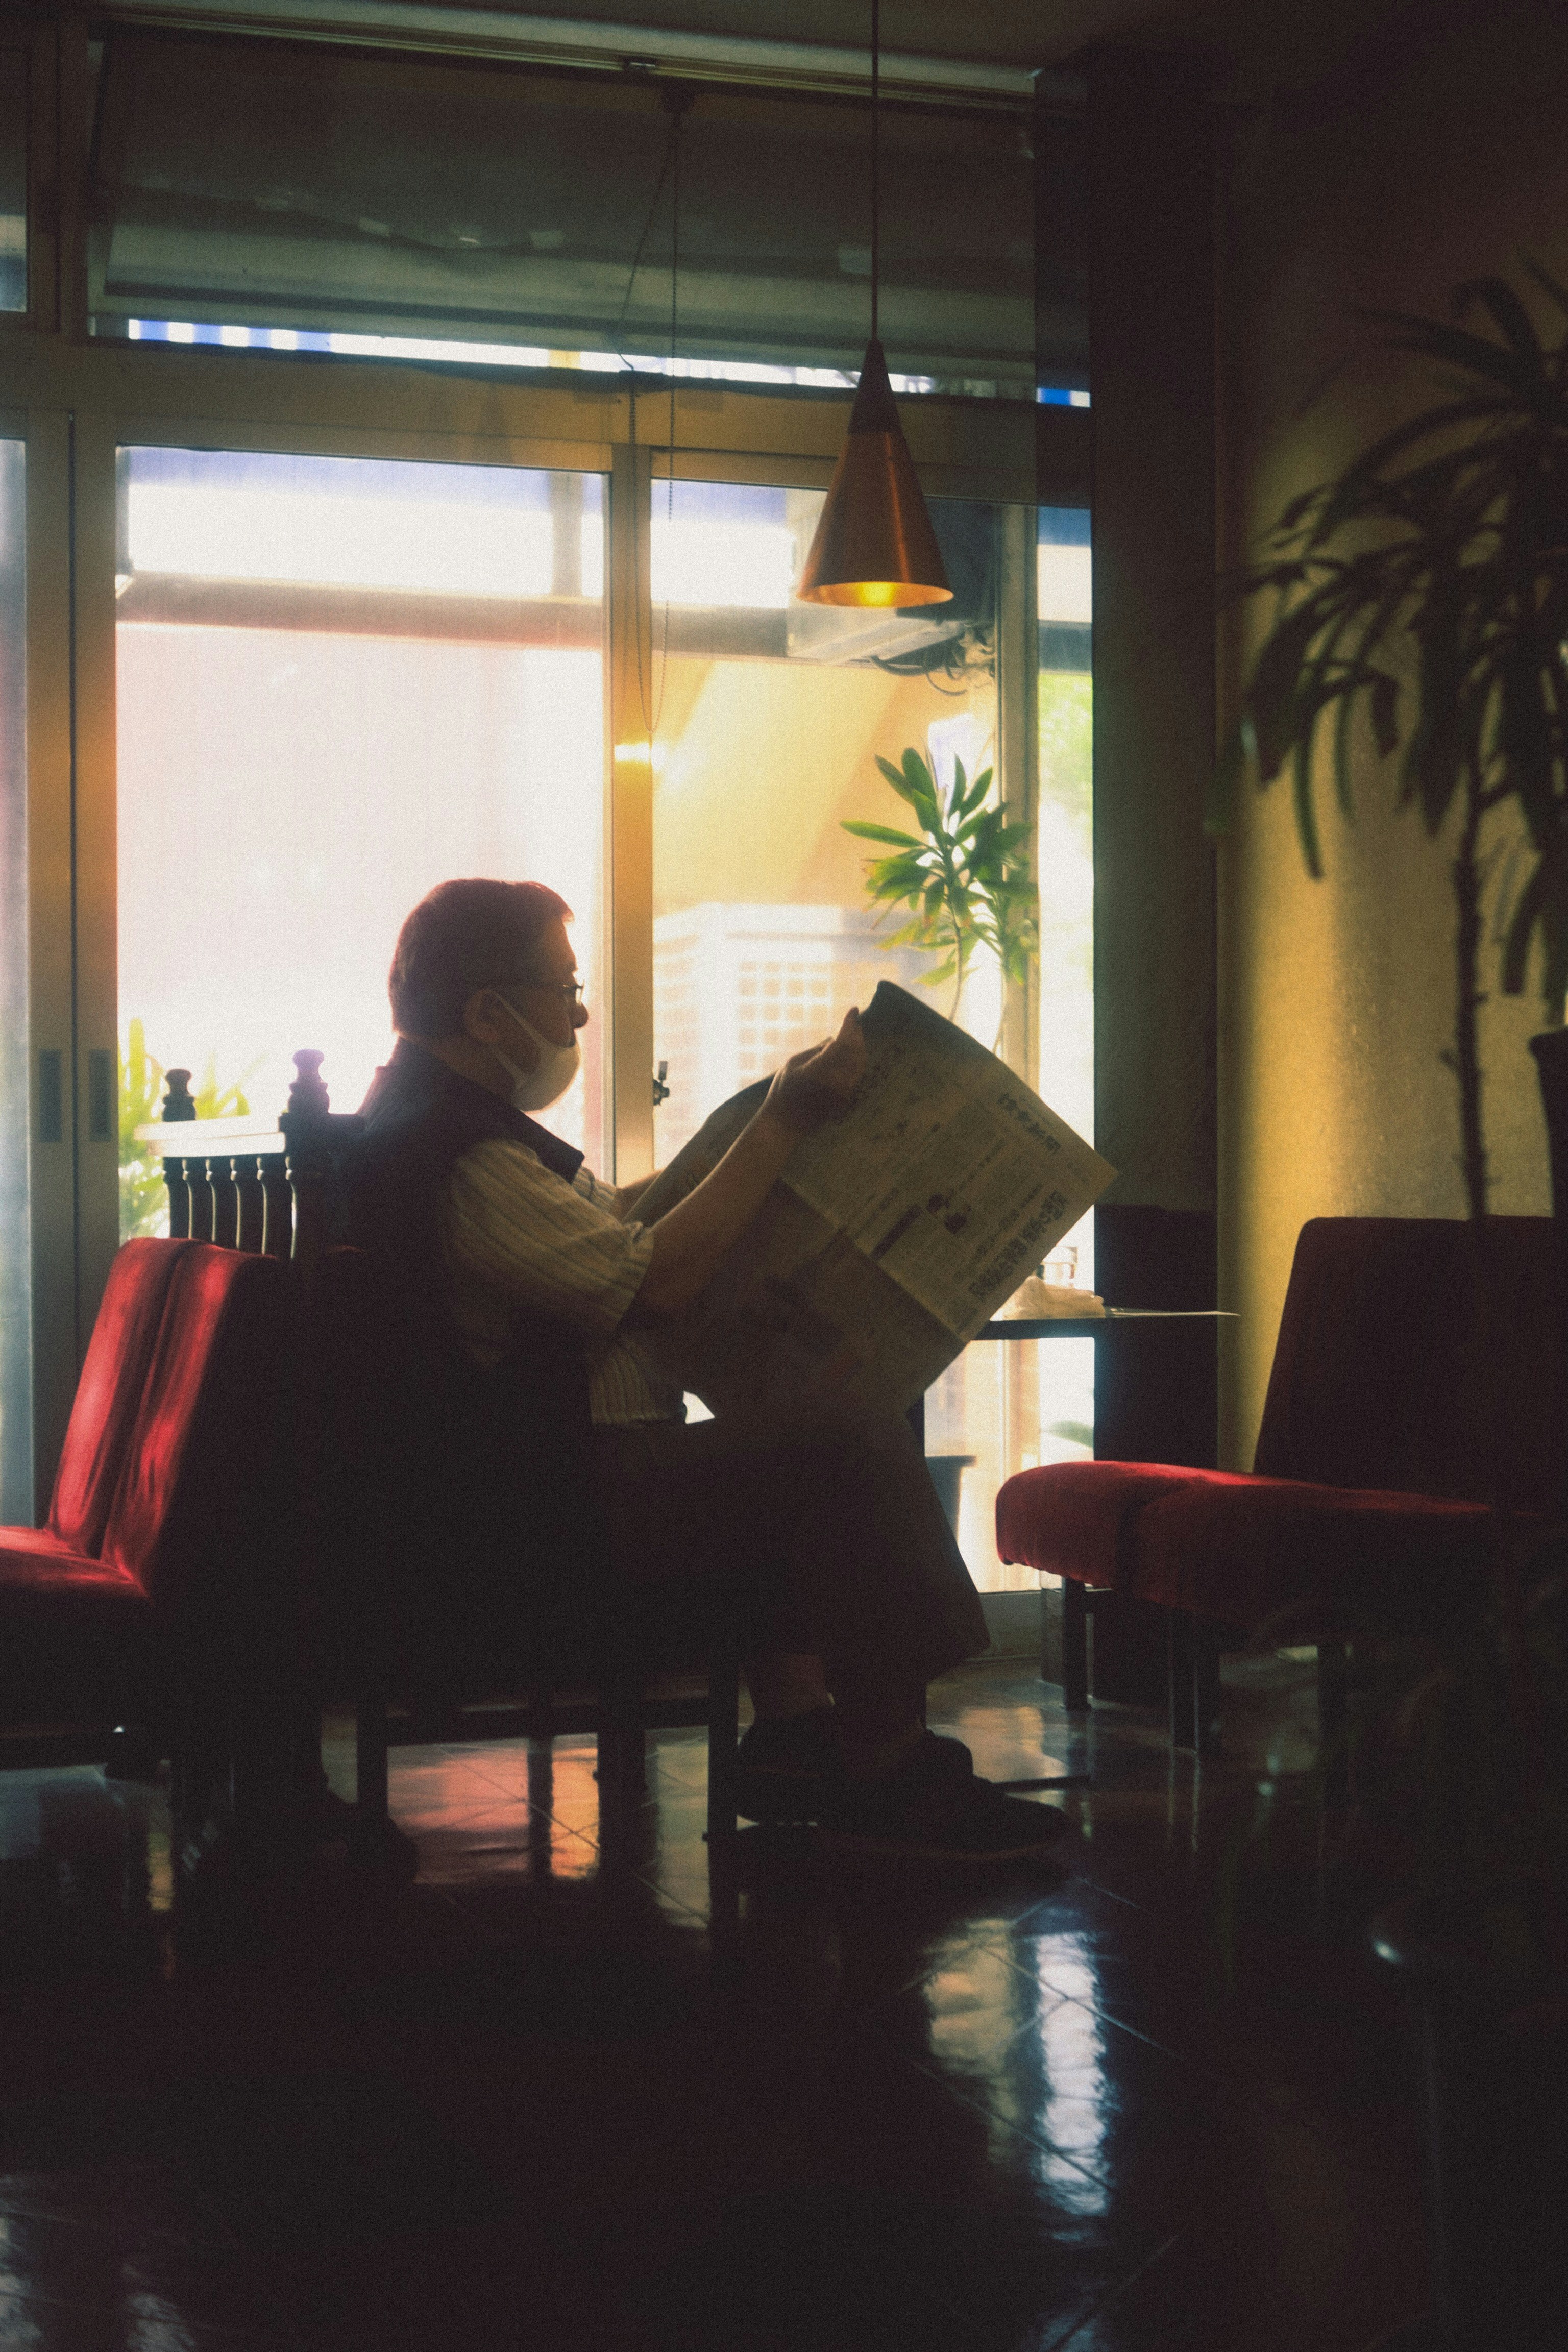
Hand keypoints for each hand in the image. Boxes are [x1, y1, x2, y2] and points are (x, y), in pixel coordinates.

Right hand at [763, 1008, 866, 1137]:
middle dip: (857, 1033)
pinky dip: (857, 1058)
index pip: (843, 1042)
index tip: (853, 1010)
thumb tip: (834, 1039)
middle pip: (857, 1051)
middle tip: (854, 1020)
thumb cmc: (782, 1091)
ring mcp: (843, 1092)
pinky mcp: (845, 1099)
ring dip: (859, 1045)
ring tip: (854, 1032)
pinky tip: (852, 1051)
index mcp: (820, 1070)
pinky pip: (857, 1073)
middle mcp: (836, 1081)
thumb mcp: (793, 1064)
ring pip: (860, 1063)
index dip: (850, 1024)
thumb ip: (816, 1050)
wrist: (786, 1124)